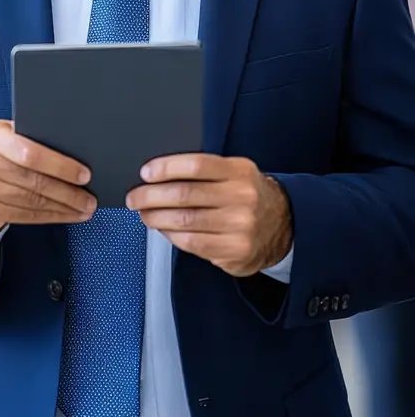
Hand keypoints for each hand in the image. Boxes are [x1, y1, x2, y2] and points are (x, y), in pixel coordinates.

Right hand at [0, 120, 96, 234]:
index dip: (60, 165)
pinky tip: (66, 215)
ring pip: (33, 200)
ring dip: (64, 207)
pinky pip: (26, 215)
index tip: (84, 174)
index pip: (30, 152)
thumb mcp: (6, 138)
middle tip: (89, 197)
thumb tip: (74, 150)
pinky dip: (51, 216)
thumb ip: (30, 138)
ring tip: (84, 208)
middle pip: (34, 179)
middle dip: (68, 191)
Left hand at [126, 155, 292, 276]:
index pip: (197, 165)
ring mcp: (240, 226)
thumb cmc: (247, 196)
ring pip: (185, 221)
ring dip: (156, 218)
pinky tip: (163, 229)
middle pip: (186, 194)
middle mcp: (242, 197)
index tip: (146, 173)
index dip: (167, 168)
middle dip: (152, 196)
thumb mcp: (234, 173)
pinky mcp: (235, 251)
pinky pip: (192, 243)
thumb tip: (158, 175)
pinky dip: (171, 235)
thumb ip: (204, 172)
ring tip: (144, 214)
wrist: (282, 226)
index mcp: (239, 171)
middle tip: (135, 197)